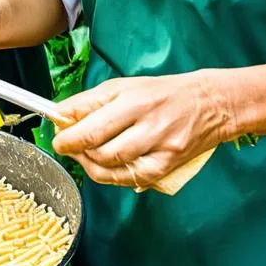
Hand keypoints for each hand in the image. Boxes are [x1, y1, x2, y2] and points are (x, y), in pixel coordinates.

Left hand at [51, 73, 232, 190]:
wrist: (209, 104)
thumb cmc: (162, 92)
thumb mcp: (124, 86)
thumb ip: (90, 101)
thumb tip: (60, 113)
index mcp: (135, 100)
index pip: (93, 125)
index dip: (68, 136)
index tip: (56, 137)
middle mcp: (148, 125)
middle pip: (101, 149)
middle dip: (76, 150)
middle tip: (65, 146)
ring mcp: (160, 148)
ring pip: (114, 167)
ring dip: (90, 163)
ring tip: (83, 153)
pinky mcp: (168, 166)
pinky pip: (131, 178)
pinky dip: (112, 175)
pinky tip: (104, 165)